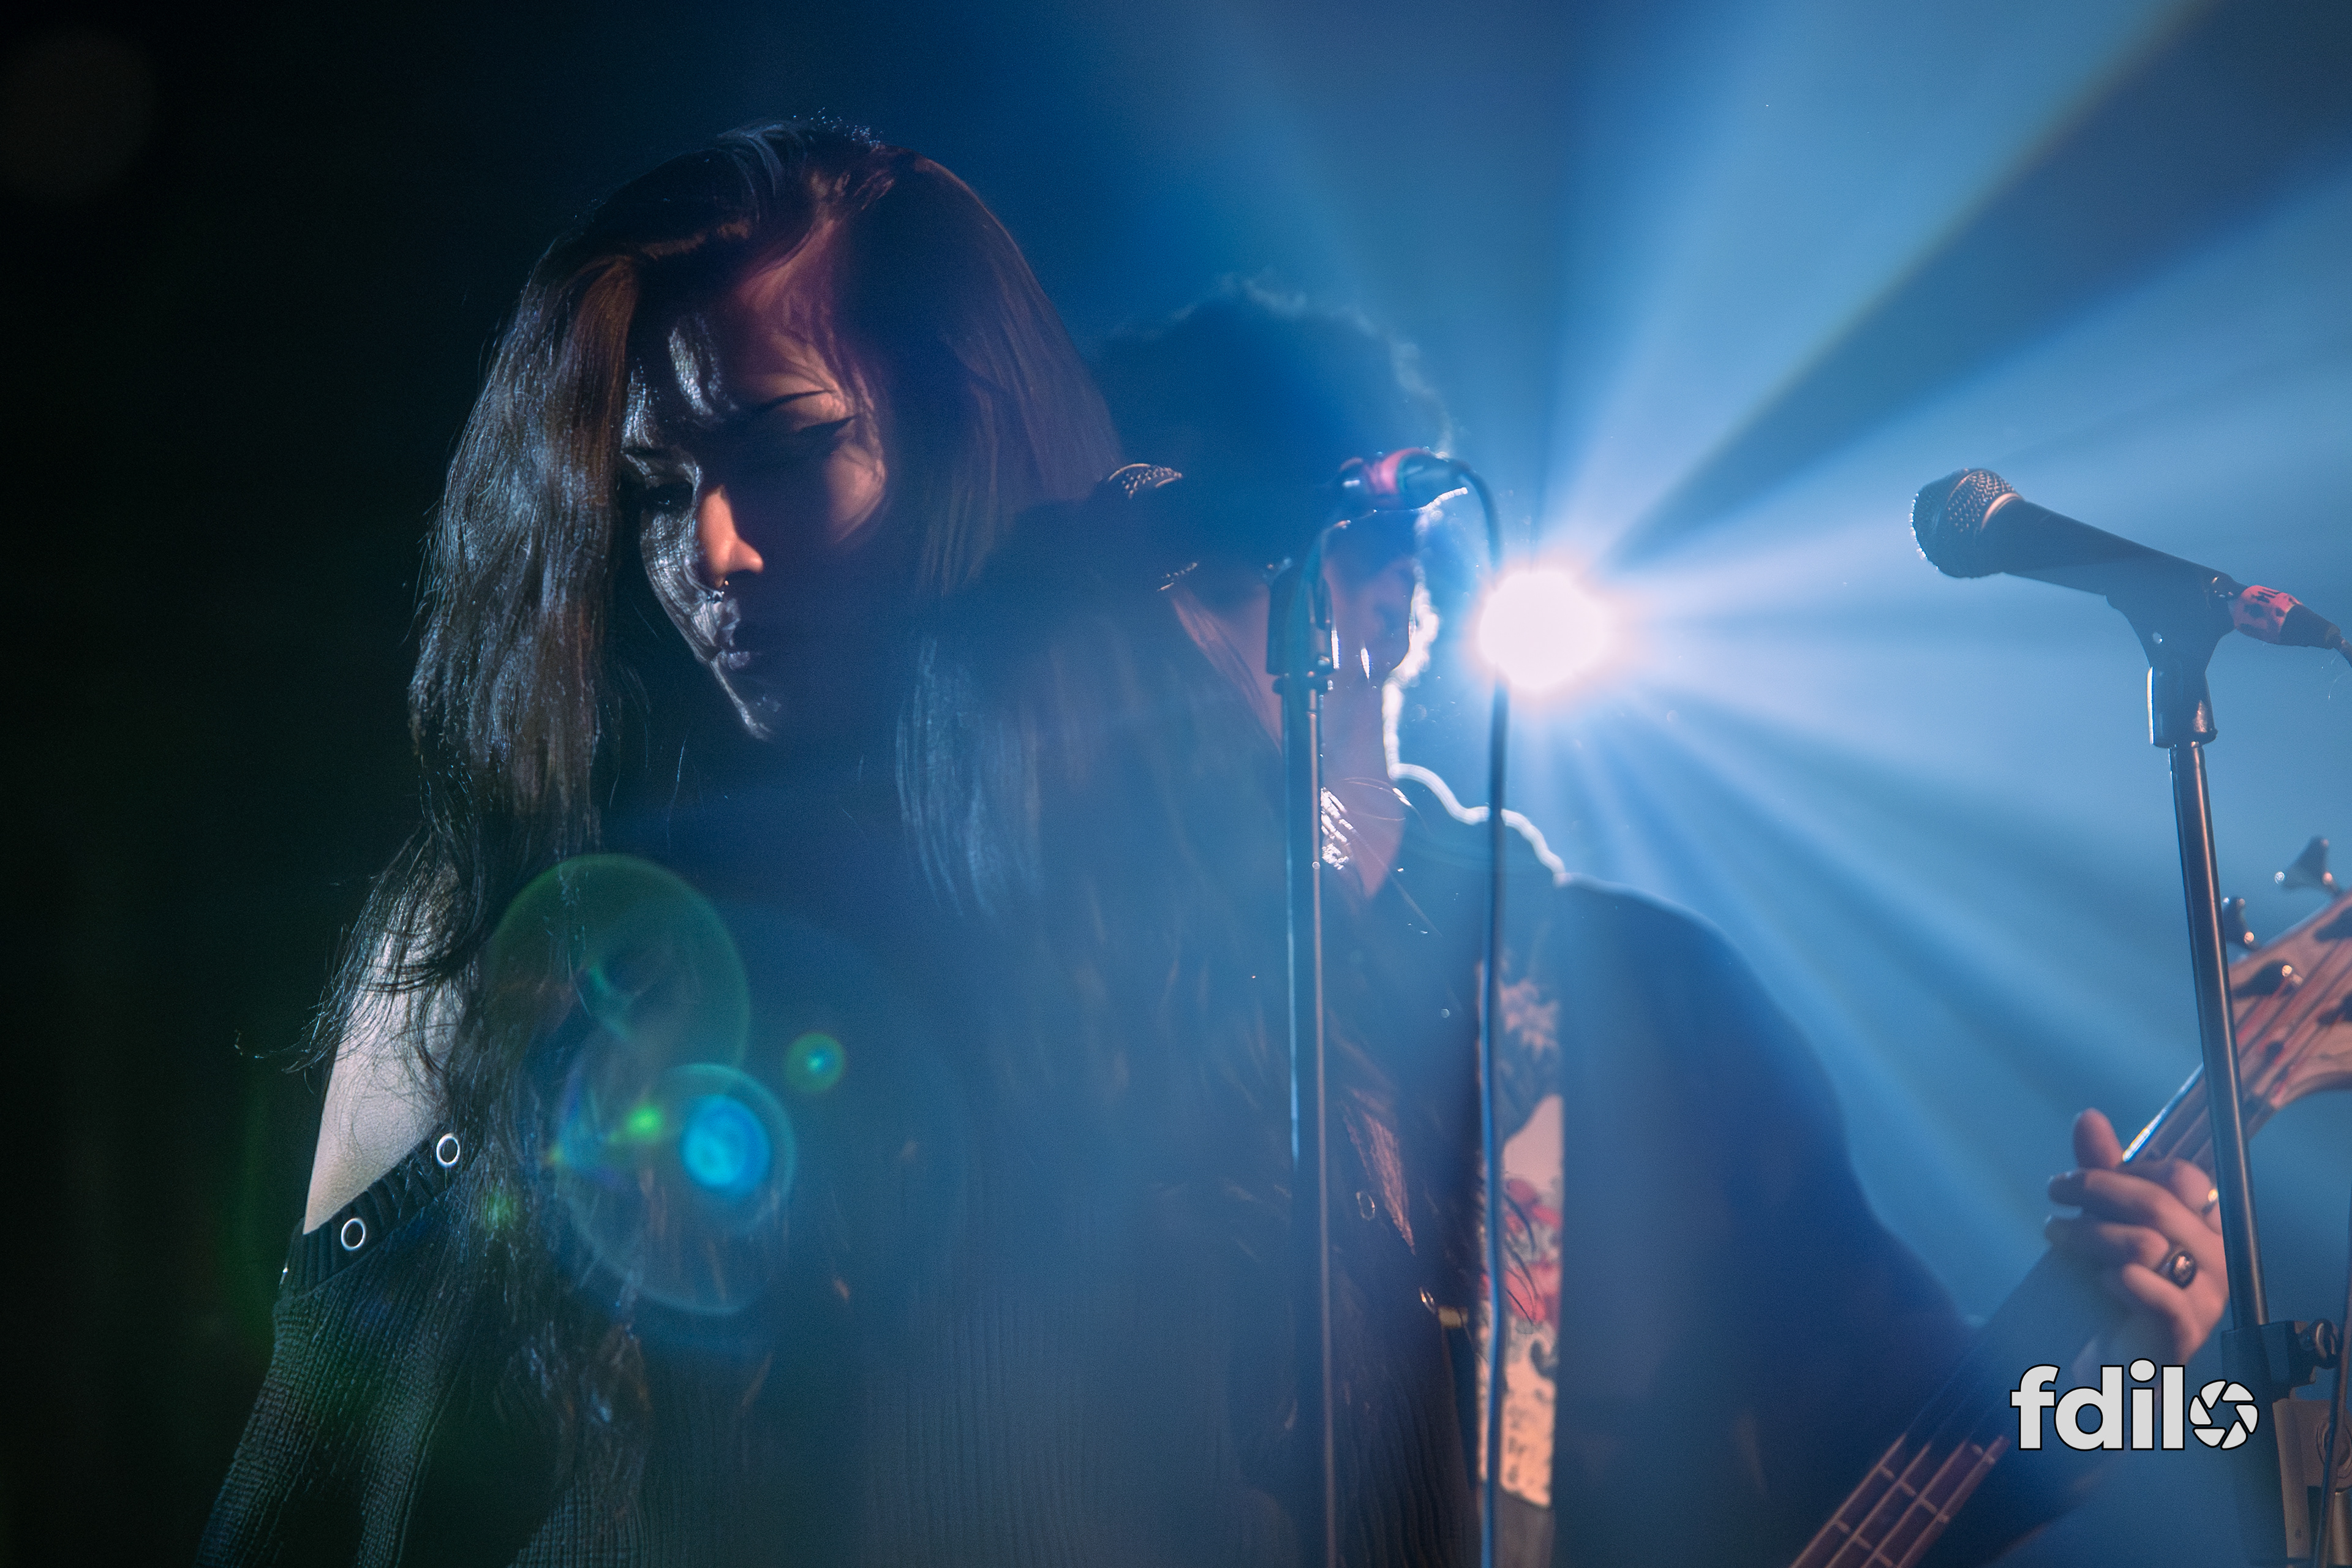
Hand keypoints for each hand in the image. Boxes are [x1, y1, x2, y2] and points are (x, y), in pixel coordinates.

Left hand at [2044, 1109, 2226, 1364]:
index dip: (2130, 1170)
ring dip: (2092, 1234)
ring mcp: (2207, 1298)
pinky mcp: (2186, 1337)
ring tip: (2057, 1235)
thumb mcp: (2101, 1214)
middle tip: (2055, 1191)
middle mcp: (2216, 1257)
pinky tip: (2101, 1279)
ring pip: (2149, 1245)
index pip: (2183, 1178)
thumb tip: (2089, 1117)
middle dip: (2097, 1191)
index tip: (2081, 1176)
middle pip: (2158, 1205)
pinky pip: (2165, 1299)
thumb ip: (2101, 1168)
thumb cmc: (2106, 1274)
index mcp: (2203, 1223)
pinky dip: (2126, 1282)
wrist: (2097, 1348)